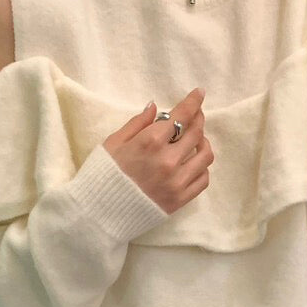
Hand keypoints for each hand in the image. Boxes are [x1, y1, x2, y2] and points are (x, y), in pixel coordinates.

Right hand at [103, 87, 212, 214]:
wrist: (101, 213)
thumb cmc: (104, 174)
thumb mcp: (114, 142)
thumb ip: (137, 123)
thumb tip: (155, 107)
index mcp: (150, 142)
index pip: (181, 115)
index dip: (193, 102)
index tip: (199, 94)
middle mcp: (168, 161)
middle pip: (196, 133)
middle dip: (198, 119)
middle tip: (195, 116)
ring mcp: (176, 182)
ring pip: (205, 156)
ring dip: (203, 143)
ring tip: (196, 141)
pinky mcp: (180, 200)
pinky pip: (203, 180)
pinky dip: (202, 168)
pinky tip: (194, 162)